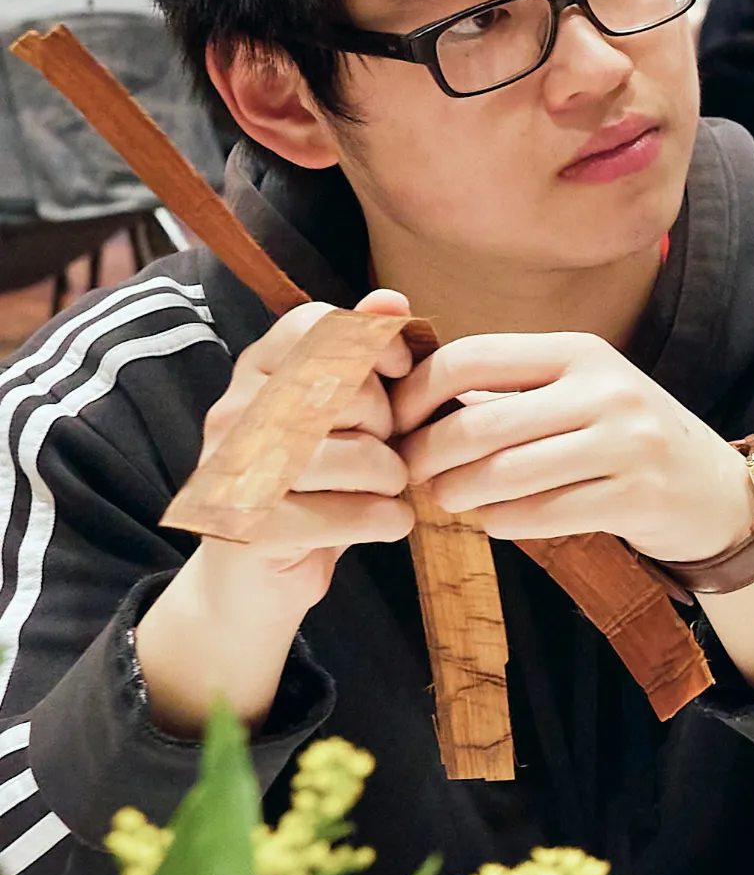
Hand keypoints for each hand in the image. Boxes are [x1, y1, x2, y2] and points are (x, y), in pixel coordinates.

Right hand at [181, 293, 420, 613]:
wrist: (260, 575)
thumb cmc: (323, 480)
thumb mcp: (350, 411)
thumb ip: (369, 353)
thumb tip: (392, 299)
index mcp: (257, 371)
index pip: (319, 324)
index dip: (375, 344)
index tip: (399, 374)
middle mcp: (234, 411)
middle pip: (349, 390)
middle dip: (389, 424)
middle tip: (384, 449)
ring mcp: (233, 470)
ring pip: (358, 457)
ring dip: (392, 478)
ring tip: (384, 488)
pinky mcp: (249, 528)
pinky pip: (351, 516)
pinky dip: (386, 521)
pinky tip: (383, 523)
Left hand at [395, 334, 753, 564]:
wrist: (717, 492)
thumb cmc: (627, 440)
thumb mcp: (579, 394)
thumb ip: (508, 390)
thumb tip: (408, 396)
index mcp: (581, 352)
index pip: (472, 358)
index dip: (416, 393)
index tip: (395, 422)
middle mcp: (607, 390)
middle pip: (478, 423)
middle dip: (425, 455)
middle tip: (410, 473)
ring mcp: (628, 443)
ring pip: (503, 474)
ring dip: (457, 494)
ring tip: (449, 498)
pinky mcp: (637, 497)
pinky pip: (538, 515)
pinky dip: (500, 522)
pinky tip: (496, 519)